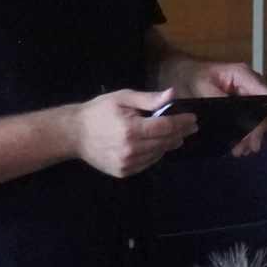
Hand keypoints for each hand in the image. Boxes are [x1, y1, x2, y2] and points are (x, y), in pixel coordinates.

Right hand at [71, 89, 194, 178]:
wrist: (74, 134)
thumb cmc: (99, 111)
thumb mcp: (123, 98)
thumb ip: (149, 99)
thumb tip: (173, 94)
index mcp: (131, 129)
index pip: (166, 127)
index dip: (182, 122)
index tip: (193, 118)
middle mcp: (131, 149)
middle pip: (166, 142)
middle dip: (180, 133)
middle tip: (190, 126)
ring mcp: (127, 163)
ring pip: (159, 154)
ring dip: (168, 144)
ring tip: (174, 134)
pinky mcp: (124, 172)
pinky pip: (148, 163)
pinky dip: (155, 153)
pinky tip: (155, 144)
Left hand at [174, 61, 266, 156]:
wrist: (185, 76)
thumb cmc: (194, 77)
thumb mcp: (202, 86)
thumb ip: (218, 96)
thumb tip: (235, 110)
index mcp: (241, 75)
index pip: (260, 88)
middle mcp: (250, 84)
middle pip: (261, 107)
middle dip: (257, 129)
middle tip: (251, 147)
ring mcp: (248, 95)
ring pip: (256, 117)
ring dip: (251, 135)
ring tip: (243, 151)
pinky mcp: (243, 105)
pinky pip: (249, 119)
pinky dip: (246, 133)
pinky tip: (241, 146)